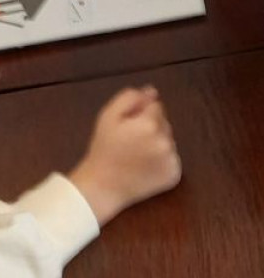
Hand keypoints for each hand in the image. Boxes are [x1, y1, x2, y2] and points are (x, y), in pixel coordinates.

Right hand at [69, 87, 180, 226]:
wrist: (104, 185)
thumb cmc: (104, 148)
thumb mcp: (108, 116)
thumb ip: (130, 98)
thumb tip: (151, 91)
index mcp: (149, 124)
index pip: (156, 106)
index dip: (141, 113)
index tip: (128, 125)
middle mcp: (165, 142)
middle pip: (164, 123)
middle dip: (151, 126)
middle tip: (130, 139)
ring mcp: (171, 160)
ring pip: (169, 140)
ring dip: (158, 142)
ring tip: (137, 153)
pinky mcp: (174, 175)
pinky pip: (172, 158)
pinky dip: (162, 159)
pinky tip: (145, 165)